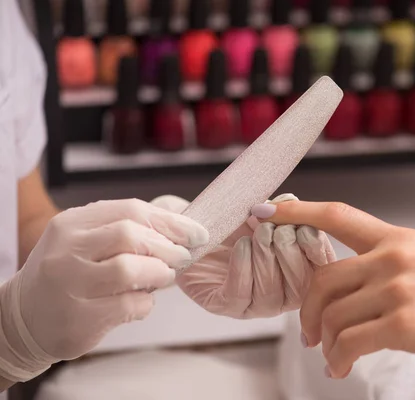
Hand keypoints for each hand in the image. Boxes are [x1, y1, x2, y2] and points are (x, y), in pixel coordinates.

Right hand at [0, 199, 207, 381]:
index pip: (130, 210)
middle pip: (130, 234)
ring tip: (162, 278)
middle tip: (182, 257)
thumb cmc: (69, 273)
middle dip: (167, 247)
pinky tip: (141, 301)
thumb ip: (127, 229)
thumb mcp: (87, 240)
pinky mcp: (78, 318)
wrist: (25, 317)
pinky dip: (146, 303)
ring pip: (129, 269)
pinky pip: (129, 304)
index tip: (196, 232)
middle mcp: (66, 250)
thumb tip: (181, 225)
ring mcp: (69, 284)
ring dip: (158, 274)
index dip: (170, 221)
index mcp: (72, 223)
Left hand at [151, 195, 335, 318]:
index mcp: (301, 272)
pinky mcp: (224, 306)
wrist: (195, 231)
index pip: (321, 269)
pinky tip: (242, 246)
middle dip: (290, 251)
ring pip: (270, 293)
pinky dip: (243, 267)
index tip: (303, 227)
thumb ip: (282, 210)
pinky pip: (240, 294)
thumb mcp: (263, 214)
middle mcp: (282, 295)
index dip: (315, 249)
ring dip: (266, 258)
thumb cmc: (235, 224)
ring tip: (258, 233)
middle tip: (277, 228)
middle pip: (300, 285)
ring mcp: (255, 306)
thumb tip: (292, 202)